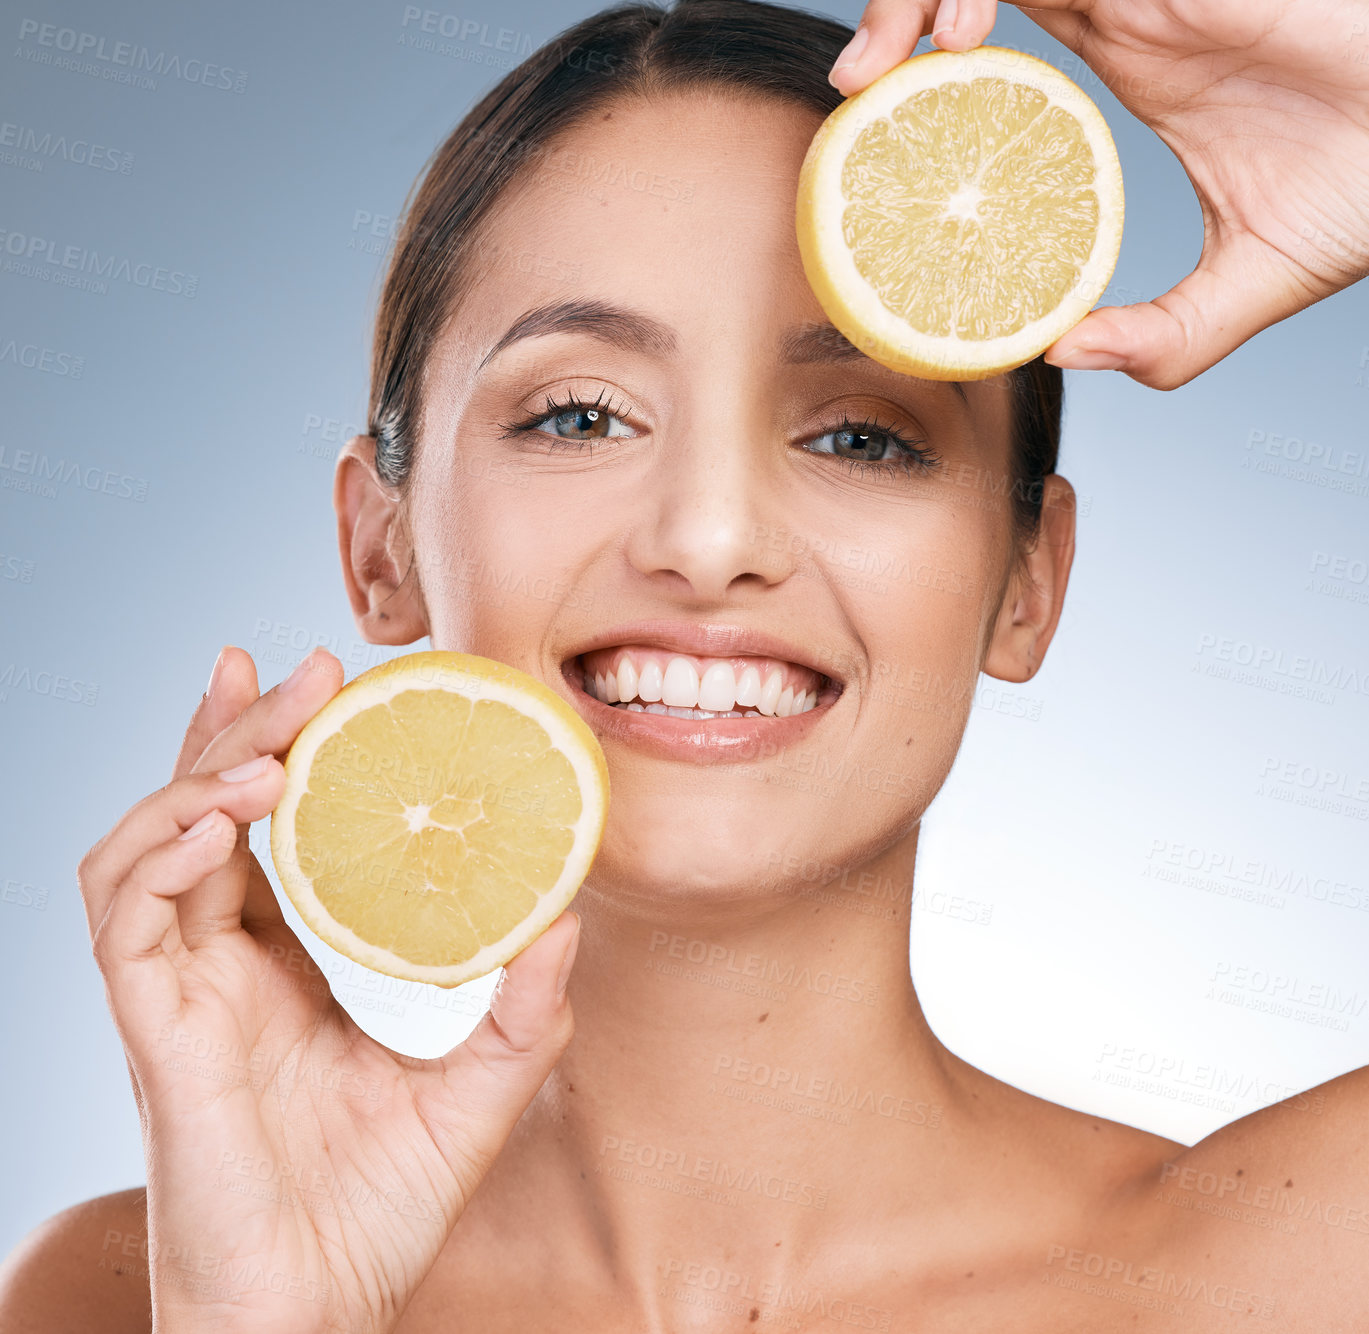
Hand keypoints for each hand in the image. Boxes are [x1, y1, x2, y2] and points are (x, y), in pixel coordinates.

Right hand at [78, 645, 581, 1333]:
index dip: (267, 750)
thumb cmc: (376, 1215)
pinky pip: (127, 928)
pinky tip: (223, 820)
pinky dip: (162, 857)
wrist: (317, 1318)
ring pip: (141, 852)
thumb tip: (568, 918)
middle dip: (231, 731)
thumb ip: (521, 1013)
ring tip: (271, 743)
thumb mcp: (474, 1094)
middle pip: (195, 816)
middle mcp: (217, 972)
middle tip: (285, 664)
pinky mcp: (155, 1041)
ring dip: (195, 781)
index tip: (315, 678)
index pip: (255, 832)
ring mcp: (177, 1003)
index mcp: (277, 971)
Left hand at [829, 0, 1368, 387]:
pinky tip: (956, 40)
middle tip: (852, 89)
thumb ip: (1157, 332)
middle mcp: (1130, 5)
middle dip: (896, 13)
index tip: (877, 128)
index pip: (998, 40)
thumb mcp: (1239, 290)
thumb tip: (1063, 357)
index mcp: (1135, 60)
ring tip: (884, 63)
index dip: (926, 64)